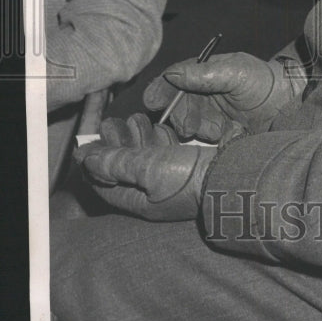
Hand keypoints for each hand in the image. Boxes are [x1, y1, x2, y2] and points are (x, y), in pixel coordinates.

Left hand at [74, 113, 224, 220]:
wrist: (234, 176)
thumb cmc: (189, 177)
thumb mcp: (147, 168)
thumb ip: (116, 163)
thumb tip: (87, 160)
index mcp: (139, 201)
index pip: (105, 184)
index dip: (94, 163)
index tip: (89, 141)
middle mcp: (153, 195)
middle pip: (125, 169)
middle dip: (116, 144)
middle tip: (113, 122)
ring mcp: (171, 182)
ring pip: (146, 159)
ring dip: (137, 139)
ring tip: (137, 119)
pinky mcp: (188, 169)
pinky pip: (166, 155)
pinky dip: (158, 140)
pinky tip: (161, 128)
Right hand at [144, 52, 291, 135]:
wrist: (288, 104)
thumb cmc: (263, 80)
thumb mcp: (236, 72)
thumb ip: (206, 74)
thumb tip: (173, 74)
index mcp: (201, 74)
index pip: (172, 81)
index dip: (159, 91)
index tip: (153, 102)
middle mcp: (200, 95)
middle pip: (176, 108)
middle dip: (182, 118)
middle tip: (191, 128)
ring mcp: (207, 116)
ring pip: (188, 127)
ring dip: (200, 130)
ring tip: (220, 131)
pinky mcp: (217, 135)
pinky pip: (204, 142)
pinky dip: (213, 141)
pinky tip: (229, 136)